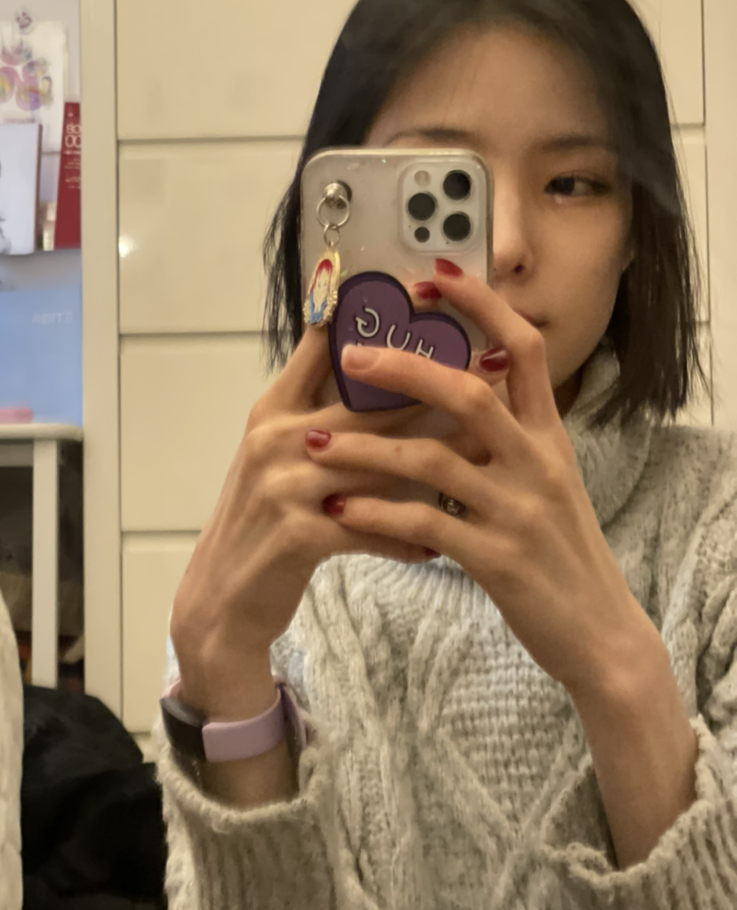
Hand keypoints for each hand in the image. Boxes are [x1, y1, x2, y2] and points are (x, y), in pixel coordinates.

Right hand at [170, 307, 509, 711]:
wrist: (219, 601)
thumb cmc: (259, 524)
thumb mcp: (277, 458)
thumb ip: (317, 413)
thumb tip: (380, 371)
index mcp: (272, 409)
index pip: (323, 344)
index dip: (374, 316)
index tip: (431, 295)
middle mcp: (276, 438)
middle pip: (368, 401)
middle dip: (437, 383)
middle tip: (495, 367)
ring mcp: (284, 485)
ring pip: (380, 463)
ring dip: (441, 458)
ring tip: (491, 451)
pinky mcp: (297, 535)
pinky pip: (371, 528)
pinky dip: (408, 536)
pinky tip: (441, 543)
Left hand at [305, 261, 656, 697]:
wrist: (600, 634)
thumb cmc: (559, 552)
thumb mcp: (546, 480)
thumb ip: (507, 434)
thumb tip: (455, 386)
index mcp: (548, 435)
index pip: (523, 348)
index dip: (481, 305)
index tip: (431, 275)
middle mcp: (538, 461)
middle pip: (468, 391)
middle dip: (402, 367)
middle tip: (349, 356)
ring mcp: (519, 510)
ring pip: (431, 459)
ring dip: (363, 448)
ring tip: (310, 445)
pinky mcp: (497, 559)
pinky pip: (424, 523)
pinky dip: (376, 513)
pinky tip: (339, 507)